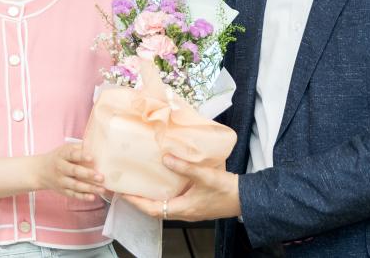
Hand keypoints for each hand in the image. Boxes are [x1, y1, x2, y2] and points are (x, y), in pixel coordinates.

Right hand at [36, 142, 104, 201]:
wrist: (41, 171)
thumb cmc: (58, 158)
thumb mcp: (65, 149)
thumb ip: (79, 147)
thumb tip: (96, 146)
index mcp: (62, 155)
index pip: (72, 154)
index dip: (82, 156)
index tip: (92, 158)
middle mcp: (61, 168)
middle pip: (74, 171)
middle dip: (88, 174)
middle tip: (101, 177)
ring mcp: (61, 181)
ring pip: (75, 185)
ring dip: (89, 188)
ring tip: (102, 189)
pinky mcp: (63, 191)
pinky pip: (73, 195)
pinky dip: (83, 197)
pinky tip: (92, 197)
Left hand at [123, 154, 240, 220]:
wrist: (246, 198)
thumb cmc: (227, 190)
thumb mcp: (204, 176)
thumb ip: (184, 166)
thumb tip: (165, 157)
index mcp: (183, 208)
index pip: (153, 209)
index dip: (136, 202)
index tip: (123, 193)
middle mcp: (184, 212)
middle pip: (155, 209)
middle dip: (140, 200)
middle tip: (127, 188)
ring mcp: (190, 209)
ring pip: (164, 206)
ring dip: (151, 198)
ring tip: (141, 185)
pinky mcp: (195, 204)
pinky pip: (173, 201)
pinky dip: (164, 194)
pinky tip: (163, 182)